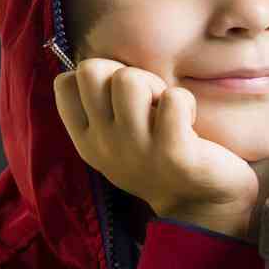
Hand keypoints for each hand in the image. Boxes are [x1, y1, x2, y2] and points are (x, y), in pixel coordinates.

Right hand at [52, 58, 259, 238]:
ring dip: (156, 87)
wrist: (203, 205)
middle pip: (93, 70)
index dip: (99, 75)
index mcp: (87, 140)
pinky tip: (189, 126)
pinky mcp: (173, 153)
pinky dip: (186, 102)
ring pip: (130, 79)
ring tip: (169, 114)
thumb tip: (92, 63)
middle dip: (126, 74)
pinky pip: (173, 98)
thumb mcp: (118, 139)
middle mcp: (104, 145)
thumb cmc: (160, 158)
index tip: (122, 100)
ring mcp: (137, 150)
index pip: (66, 82)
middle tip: (150, 103)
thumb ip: (102, 106)